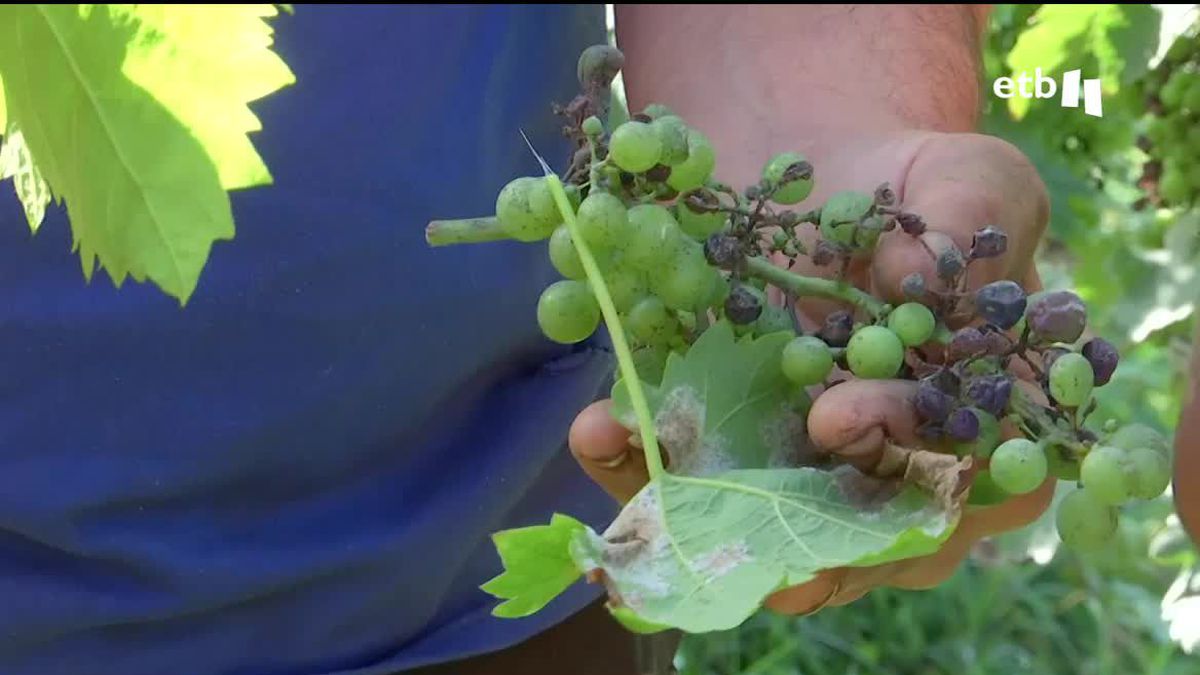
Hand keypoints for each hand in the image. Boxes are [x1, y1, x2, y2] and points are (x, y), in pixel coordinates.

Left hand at [568, 128, 1056, 613]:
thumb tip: (917, 272)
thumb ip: (974, 219)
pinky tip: (597, 429)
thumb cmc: (914, 189)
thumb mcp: (969, 178)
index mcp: (978, 423)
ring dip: (697, 514)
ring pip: (762, 531)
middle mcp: (895, 469)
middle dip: (791, 523)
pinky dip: (638, 464)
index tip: (839, 414)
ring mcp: (805, 470)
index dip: (908, 462)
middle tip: (733, 481)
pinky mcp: (728, 447)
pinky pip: (685, 480)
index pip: (969, 476)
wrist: (820, 170)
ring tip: (642, 463)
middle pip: (860, 536)